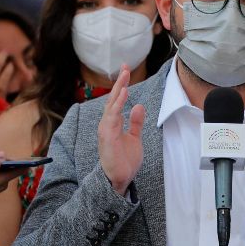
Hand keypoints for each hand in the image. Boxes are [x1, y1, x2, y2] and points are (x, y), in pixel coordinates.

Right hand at [98, 65, 144, 195]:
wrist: (120, 178)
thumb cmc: (124, 160)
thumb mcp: (134, 137)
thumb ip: (135, 122)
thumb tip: (138, 106)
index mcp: (113, 123)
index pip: (117, 101)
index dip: (122, 86)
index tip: (127, 71)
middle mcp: (108, 124)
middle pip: (113, 99)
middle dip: (119, 82)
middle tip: (125, 67)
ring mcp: (106, 129)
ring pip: (112, 105)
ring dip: (118, 90)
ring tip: (125, 76)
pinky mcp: (107, 136)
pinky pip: (112, 117)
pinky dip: (117, 105)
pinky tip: (123, 94)